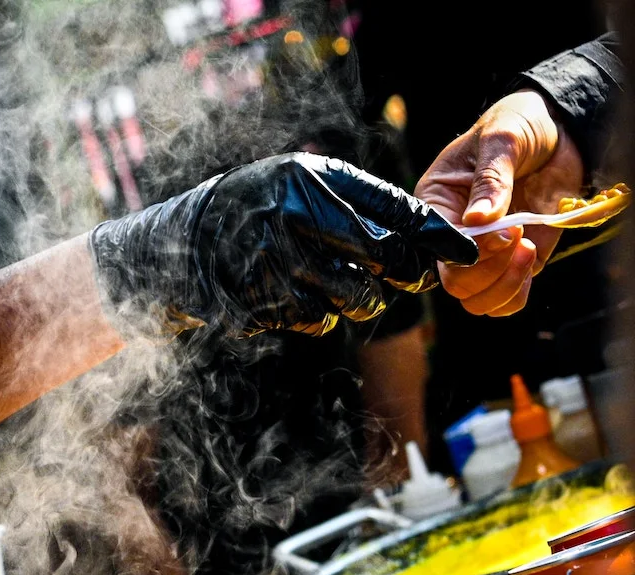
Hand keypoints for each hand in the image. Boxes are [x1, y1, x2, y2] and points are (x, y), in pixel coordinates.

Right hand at [89, 152, 477, 336]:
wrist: (179, 242)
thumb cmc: (255, 206)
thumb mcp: (301, 182)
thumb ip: (356, 202)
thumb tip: (423, 236)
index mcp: (311, 180)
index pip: (395, 210)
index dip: (437, 236)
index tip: (468, 252)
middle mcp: (295, 219)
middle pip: (384, 258)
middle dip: (405, 273)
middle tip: (407, 277)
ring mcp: (275, 264)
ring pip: (356, 298)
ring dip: (362, 300)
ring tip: (346, 286)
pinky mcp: (260, 302)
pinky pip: (317, 320)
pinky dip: (319, 314)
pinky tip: (298, 295)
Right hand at [414, 89, 584, 315]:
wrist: (558, 130)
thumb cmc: (518, 125)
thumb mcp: (501, 140)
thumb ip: (491, 179)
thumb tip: (478, 220)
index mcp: (435, 206)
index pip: (436, 247)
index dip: (469, 250)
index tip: (506, 231)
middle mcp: (454, 237)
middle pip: (454, 282)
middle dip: (490, 269)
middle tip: (520, 236)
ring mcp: (484, 254)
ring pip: (476, 299)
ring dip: (504, 285)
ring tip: (527, 249)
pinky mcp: (512, 262)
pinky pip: (505, 301)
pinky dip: (517, 294)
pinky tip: (531, 261)